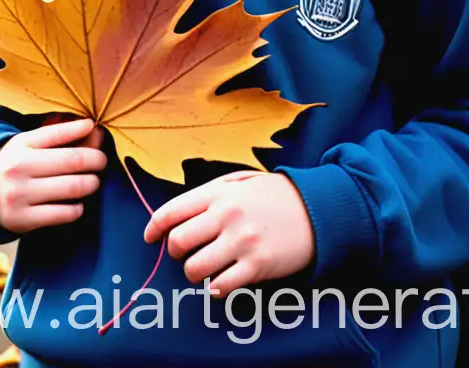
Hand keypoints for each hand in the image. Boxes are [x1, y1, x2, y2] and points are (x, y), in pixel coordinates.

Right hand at [0, 116, 105, 232]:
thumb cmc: (14, 163)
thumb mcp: (27, 143)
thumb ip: (58, 135)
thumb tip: (92, 128)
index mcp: (21, 144)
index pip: (58, 133)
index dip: (82, 129)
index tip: (93, 128)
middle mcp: (18, 167)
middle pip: (72, 161)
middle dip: (96, 160)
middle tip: (101, 161)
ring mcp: (19, 195)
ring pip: (72, 188)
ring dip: (91, 184)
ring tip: (93, 182)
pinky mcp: (22, 220)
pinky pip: (63, 214)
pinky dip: (77, 208)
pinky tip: (77, 203)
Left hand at [143, 170, 315, 296]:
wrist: (317, 209)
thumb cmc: (274, 195)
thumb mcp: (240, 181)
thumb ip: (209, 194)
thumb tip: (176, 214)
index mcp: (218, 192)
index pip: (171, 211)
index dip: (154, 227)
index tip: (150, 238)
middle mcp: (226, 215)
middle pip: (178, 243)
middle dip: (175, 252)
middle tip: (186, 253)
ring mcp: (241, 241)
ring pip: (194, 269)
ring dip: (194, 273)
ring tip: (206, 268)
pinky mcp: (257, 265)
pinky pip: (221, 287)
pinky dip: (216, 288)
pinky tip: (222, 281)